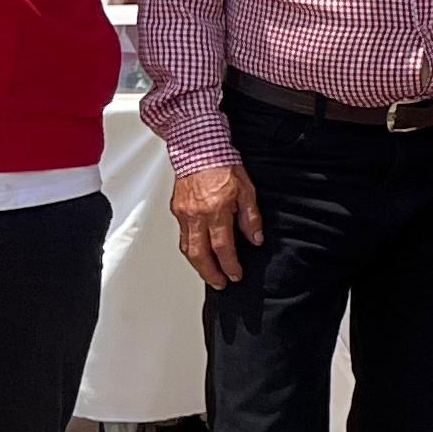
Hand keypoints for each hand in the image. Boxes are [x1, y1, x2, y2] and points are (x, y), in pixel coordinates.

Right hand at [170, 161, 261, 288]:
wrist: (198, 148)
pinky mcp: (177, 210)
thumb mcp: (247, 190)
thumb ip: (251, 217)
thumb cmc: (223, 164)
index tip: (236, 274)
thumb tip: (255, 239)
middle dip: (210, 273)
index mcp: (216, 210)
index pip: (223, 247)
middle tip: (220, 283)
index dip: (230, 265)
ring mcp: (184, 214)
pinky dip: (190, 249)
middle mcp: (196, 215)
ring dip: (198, 265)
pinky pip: (183, 235)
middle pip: (199, 255)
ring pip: (187, 248)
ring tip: (209, 273)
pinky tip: (198, 253)